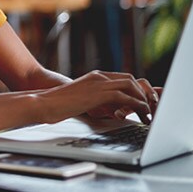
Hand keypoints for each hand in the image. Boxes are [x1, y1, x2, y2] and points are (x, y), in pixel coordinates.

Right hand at [34, 71, 155, 123]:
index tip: (143, 104)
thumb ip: (94, 101)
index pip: (123, 79)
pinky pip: (125, 96)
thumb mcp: (80, 100)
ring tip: (148, 116)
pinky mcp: (99, 92)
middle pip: (131, 80)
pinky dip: (137, 106)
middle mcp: (99, 76)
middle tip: (150, 110)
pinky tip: (140, 116)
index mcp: (94, 77)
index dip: (136, 91)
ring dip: (143, 101)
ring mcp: (99, 82)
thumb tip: (108, 111)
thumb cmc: (56, 105)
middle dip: (143, 95)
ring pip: (131, 86)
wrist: (43, 103)